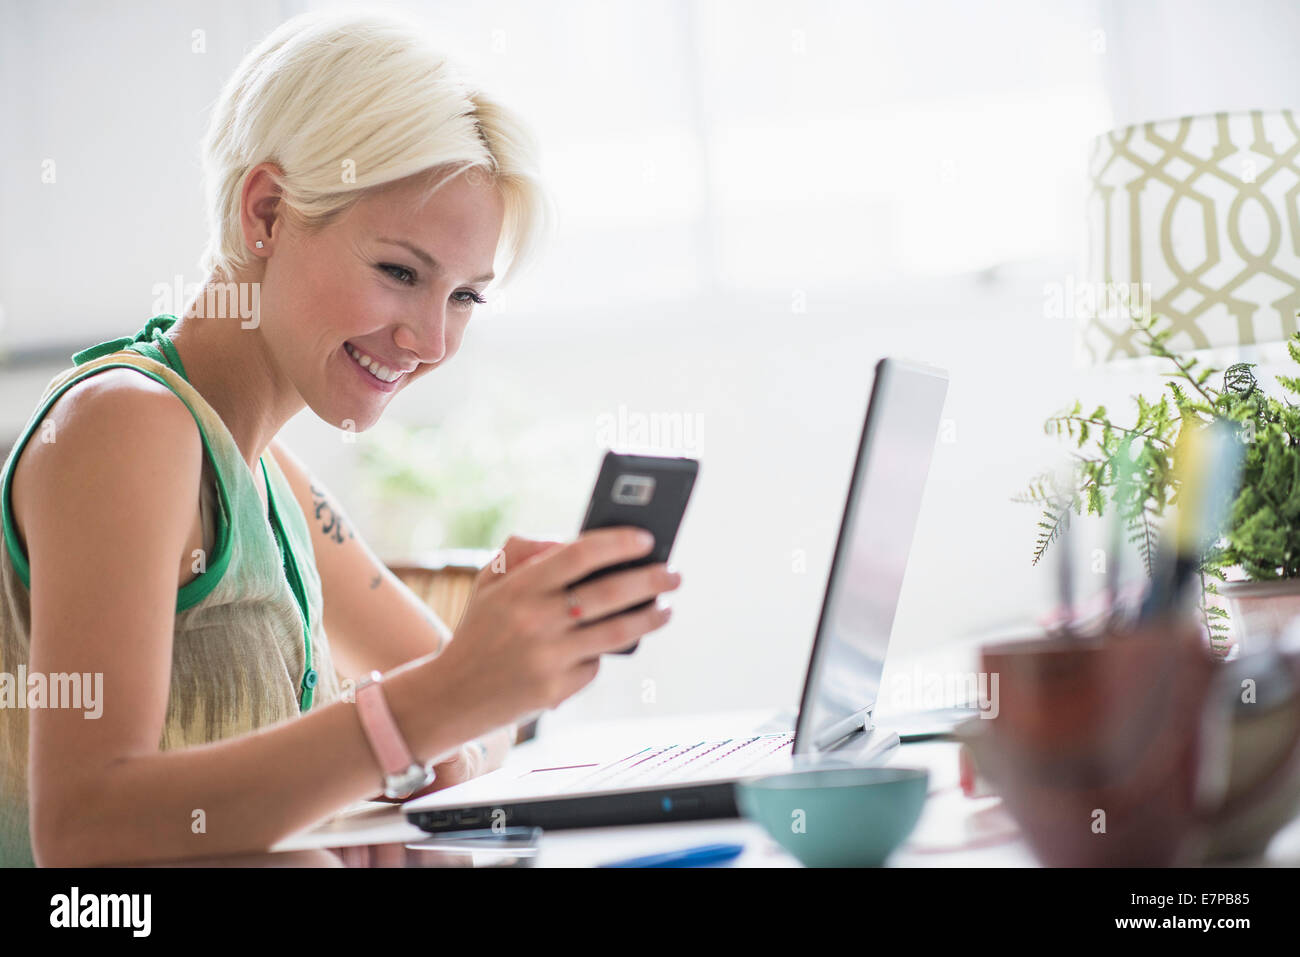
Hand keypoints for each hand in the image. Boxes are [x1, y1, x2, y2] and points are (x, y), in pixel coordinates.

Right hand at [433, 529, 681, 737]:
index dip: (617, 543)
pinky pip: (594, 664)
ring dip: (649, 618)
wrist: (450, 696)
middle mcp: (534, 622)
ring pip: (616, 632)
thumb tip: (572, 541)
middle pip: (609, 593)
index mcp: (519, 588)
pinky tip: (609, 645)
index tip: (646, 539)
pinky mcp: (555, 691)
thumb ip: (524, 551)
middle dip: (651, 581)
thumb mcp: (488, 582)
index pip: (578, 555)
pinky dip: (604, 653)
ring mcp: (546, 659)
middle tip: (674, 574)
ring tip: (666, 608)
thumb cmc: (481, 630)